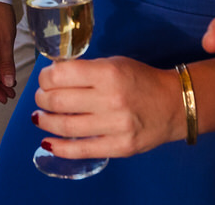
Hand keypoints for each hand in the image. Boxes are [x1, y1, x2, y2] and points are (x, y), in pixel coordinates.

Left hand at [32, 57, 180, 158]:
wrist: (175, 104)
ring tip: (40, 117)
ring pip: (65, 126)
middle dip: (42, 98)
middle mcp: (110, 99)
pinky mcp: (120, 147)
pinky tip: (48, 141)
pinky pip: (82, 150)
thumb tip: (53, 77)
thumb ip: (86, 70)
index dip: (45, 77)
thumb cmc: (141, 80)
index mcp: (108, 73)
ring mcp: (115, 126)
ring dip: (45, 121)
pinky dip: (60, 147)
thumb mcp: (114, 64)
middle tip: (41, 97)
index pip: (62, 75)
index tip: (44, 79)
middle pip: (58, 101)